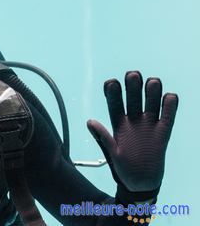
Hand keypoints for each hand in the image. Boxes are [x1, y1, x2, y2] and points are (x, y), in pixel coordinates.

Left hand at [87, 71, 177, 191]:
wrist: (141, 184)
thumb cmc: (122, 170)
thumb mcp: (111, 154)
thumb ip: (103, 138)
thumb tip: (90, 121)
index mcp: (118, 124)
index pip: (114, 104)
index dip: (112, 92)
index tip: (111, 82)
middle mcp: (133, 120)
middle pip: (133, 98)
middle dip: (133, 86)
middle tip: (132, 75)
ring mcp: (149, 125)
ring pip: (151, 102)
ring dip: (152, 91)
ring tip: (152, 82)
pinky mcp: (163, 132)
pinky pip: (168, 115)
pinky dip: (170, 105)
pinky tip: (170, 97)